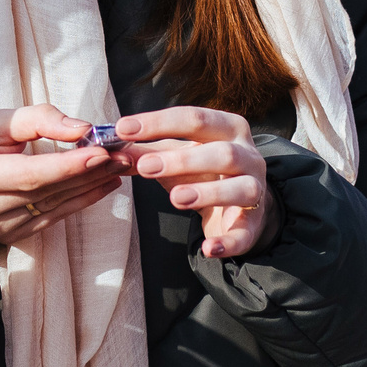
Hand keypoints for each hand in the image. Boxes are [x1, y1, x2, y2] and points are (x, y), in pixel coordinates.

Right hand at [0, 104, 129, 243]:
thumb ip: (40, 119)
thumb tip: (83, 129)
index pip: (29, 174)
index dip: (68, 166)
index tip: (102, 152)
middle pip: (45, 192)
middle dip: (87, 174)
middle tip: (122, 156)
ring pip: (52, 207)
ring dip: (89, 187)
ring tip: (118, 167)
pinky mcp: (7, 236)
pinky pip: (50, 219)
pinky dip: (79, 202)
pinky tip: (102, 186)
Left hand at [114, 106, 278, 260]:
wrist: (242, 204)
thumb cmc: (204, 170)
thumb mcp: (177, 155)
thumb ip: (146, 151)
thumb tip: (110, 147)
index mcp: (228, 128)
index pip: (194, 119)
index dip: (158, 122)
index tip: (123, 129)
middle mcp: (249, 156)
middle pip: (222, 153)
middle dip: (183, 160)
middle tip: (145, 167)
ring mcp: (256, 190)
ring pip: (240, 188)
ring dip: (207, 193)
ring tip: (176, 199)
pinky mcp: (254, 224)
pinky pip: (244, 234)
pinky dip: (227, 242)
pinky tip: (206, 248)